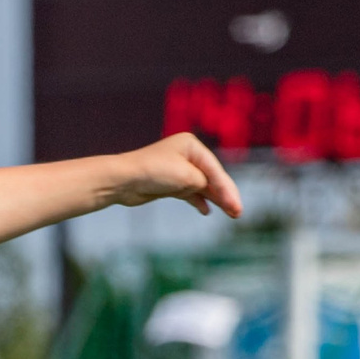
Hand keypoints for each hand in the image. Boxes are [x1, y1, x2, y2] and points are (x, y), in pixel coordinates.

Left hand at [111, 133, 242, 217]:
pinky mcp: (167, 184)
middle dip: (224, 195)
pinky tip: (206, 210)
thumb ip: (202, 182)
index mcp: (190, 145)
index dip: (227, 189)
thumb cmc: (152, 172)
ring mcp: (176, 170)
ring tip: (231, 213)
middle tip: (238, 212)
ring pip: (201, 186)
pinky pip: (188, 193)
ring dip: (215, 199)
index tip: (235, 206)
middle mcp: (185, 155)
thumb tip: (207, 189)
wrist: (121, 181)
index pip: (215, 169)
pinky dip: (198, 201)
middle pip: (211, 177)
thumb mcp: (185, 176)